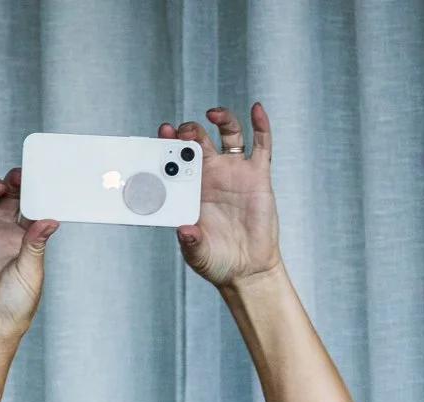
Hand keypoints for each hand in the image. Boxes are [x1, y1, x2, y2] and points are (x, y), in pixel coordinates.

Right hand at [0, 169, 57, 340]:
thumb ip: (36, 242)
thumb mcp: (31, 271)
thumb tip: (51, 218)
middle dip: (11, 182)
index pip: (27, 206)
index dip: (31, 191)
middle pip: (5, 196)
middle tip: (17, 176)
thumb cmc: (13, 305)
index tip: (37, 178)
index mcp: (22, 240)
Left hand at [159, 103, 280, 288]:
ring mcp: (235, 173)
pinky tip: (257, 110)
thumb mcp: (198, 254)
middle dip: (188, 132)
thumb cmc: (218, 261)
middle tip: (184, 131)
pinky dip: (261, 125)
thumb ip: (191, 242)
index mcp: (190, 189)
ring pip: (228, 135)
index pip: (175, 159)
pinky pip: (261, 145)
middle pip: (197, 141)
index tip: (162, 133)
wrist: (248, 270)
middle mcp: (211, 175)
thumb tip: (184, 230)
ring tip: (212, 114)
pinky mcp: (258, 176)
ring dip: (221, 119)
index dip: (167, 144)